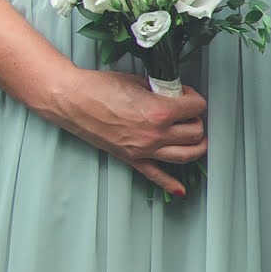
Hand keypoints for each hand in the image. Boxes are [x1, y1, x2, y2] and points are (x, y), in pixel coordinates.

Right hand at [42, 64, 207, 196]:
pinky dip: (170, 184)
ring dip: (196, 147)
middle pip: (195, 133)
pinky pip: (156, 176)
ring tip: (195, 138)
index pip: (196, 107)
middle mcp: (155, 135)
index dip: (195, 99)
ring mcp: (144, 150)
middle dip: (197, 120)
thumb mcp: (138, 82)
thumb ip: (161, 91)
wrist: (73, 100)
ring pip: (185, 156)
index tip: (189, 96)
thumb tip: (173, 94)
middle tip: (190, 114)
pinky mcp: (131, 158)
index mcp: (160, 112)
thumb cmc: (100, 88)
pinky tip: (180, 188)